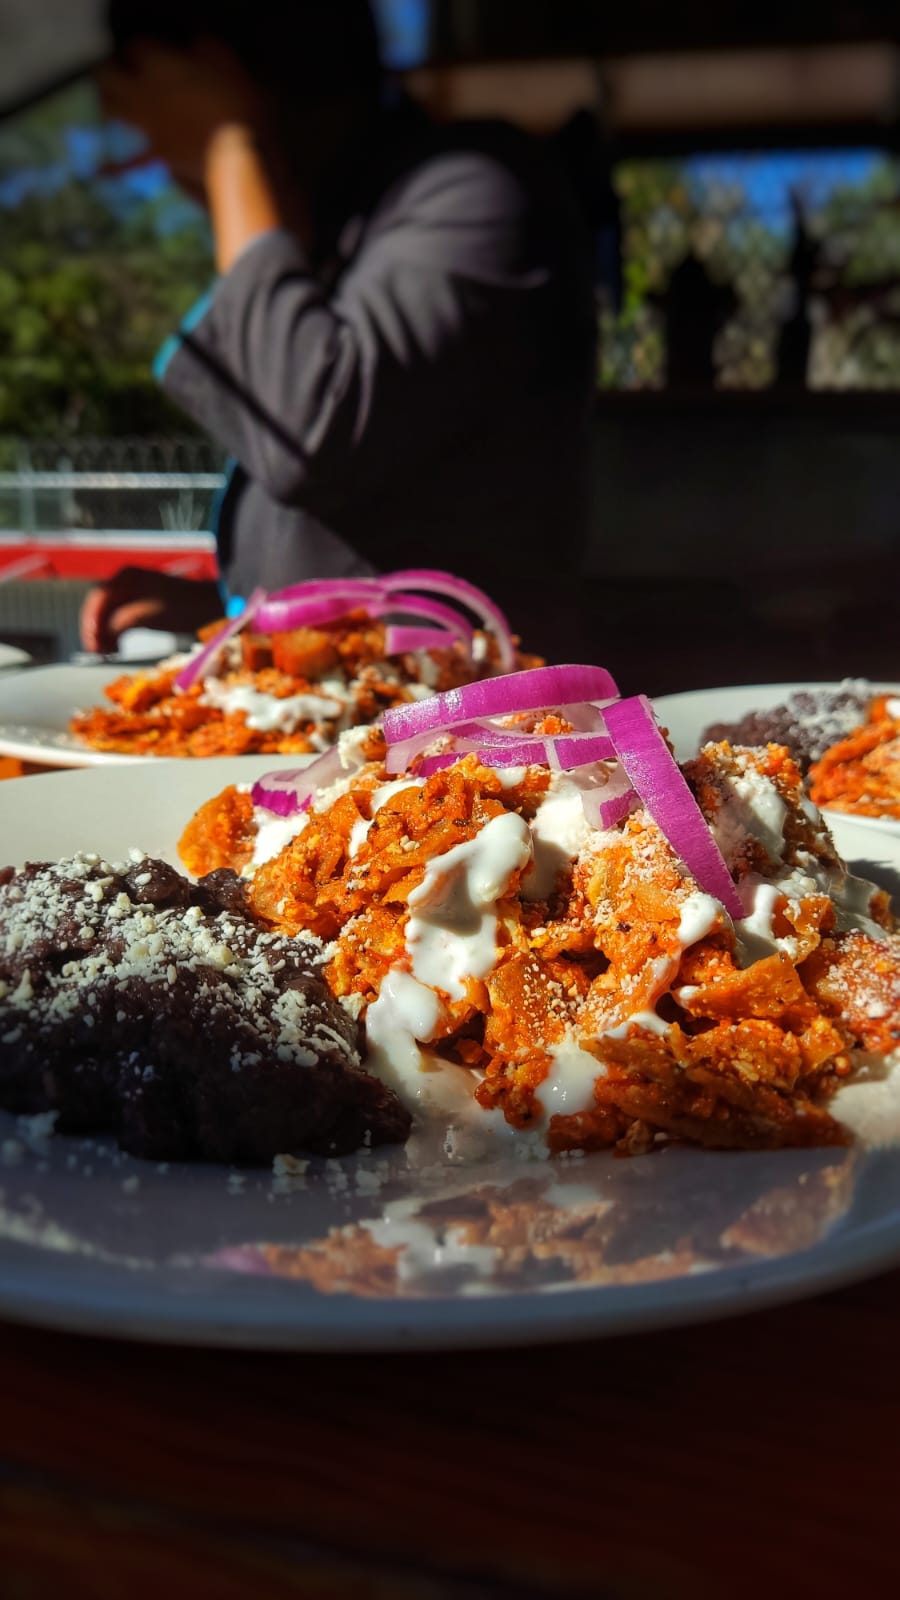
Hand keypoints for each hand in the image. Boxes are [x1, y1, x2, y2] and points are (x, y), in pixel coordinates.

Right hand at [80, 568, 222, 653]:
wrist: (208, 605)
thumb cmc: (182, 607)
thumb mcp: (148, 615)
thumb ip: (121, 622)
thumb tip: (99, 637)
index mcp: (125, 578)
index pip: (97, 600)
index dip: (90, 623)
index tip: (92, 645)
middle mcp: (124, 581)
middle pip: (99, 607)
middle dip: (95, 631)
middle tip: (96, 653)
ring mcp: (131, 592)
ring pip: (107, 614)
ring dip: (103, 634)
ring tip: (106, 653)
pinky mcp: (138, 604)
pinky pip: (118, 618)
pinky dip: (115, 633)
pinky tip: (116, 647)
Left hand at [96, 37, 265, 190]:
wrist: (241, 158)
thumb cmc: (242, 106)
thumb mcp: (231, 67)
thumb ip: (208, 53)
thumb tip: (197, 48)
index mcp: (162, 64)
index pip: (137, 46)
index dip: (141, 47)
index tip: (148, 49)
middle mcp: (144, 91)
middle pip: (109, 74)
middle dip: (110, 68)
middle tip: (115, 66)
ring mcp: (147, 123)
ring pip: (111, 108)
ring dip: (106, 102)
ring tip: (108, 99)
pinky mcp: (155, 153)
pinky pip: (128, 163)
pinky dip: (113, 169)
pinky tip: (98, 174)